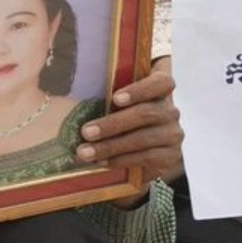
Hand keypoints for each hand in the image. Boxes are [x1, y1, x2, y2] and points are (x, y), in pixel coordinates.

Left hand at [75, 64, 183, 207]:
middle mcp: (170, 109)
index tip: (115, 98)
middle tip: (86, 132)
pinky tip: (103, 161)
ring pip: (143, 138)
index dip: (141, 89)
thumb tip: (68, 99)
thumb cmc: (118, 120)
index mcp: (158, 88)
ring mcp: (173, 132)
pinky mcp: (170, 155)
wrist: (136, 155)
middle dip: (113, 123)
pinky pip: (146, 157)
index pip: (162, 81)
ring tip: (86, 152)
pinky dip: (121, 160)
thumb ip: (104, 96)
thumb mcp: (114, 105)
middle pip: (147, 112)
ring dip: (111, 146)